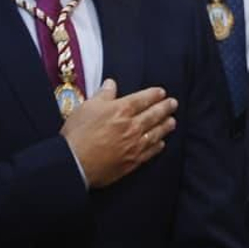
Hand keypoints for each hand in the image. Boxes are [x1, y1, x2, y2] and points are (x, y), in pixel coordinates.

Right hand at [61, 80, 176, 187]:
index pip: (143, 99)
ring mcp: (135, 145)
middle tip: (173, 104)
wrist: (75, 163)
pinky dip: (158, 145)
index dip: (154, 94)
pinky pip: (151, 151)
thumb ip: (103, 95)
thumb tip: (111, 84)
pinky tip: (161, 143)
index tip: (161, 92)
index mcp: (122, 110)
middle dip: (165, 108)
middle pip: (154, 115)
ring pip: (156, 133)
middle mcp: (132, 126)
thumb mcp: (87, 107)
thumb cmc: (78, 134)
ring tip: (172, 121)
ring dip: (166, 126)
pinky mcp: (133, 161)